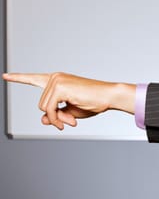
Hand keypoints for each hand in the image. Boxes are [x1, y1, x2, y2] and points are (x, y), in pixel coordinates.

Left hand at [3, 72, 135, 129]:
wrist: (108, 96)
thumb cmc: (93, 102)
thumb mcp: (70, 112)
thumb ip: (55, 114)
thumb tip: (43, 119)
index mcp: (57, 80)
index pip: (34, 79)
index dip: (19, 78)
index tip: (5, 76)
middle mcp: (55, 78)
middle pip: (41, 104)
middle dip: (54, 117)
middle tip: (67, 123)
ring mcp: (57, 81)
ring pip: (44, 108)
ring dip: (57, 119)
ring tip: (71, 121)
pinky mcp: (60, 87)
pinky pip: (50, 109)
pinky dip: (58, 118)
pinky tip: (71, 120)